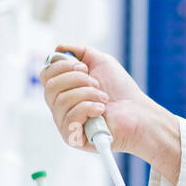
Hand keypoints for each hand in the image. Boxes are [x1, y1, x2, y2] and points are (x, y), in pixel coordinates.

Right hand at [39, 43, 155, 155]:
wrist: (139, 113)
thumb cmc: (121, 91)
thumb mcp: (102, 63)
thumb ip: (80, 52)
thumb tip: (58, 47)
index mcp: (64, 89)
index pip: (46, 75)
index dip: (61, 67)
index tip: (84, 67)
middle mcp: (60, 106)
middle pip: (50, 87)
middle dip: (77, 80)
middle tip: (97, 83)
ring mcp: (65, 122)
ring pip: (61, 100)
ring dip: (88, 94)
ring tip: (104, 98)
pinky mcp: (72, 137)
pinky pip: (69, 118)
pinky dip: (88, 108)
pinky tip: (101, 110)